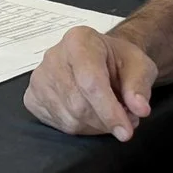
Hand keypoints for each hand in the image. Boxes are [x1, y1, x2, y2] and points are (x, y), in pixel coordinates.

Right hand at [25, 25, 156, 138]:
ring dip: (95, 126)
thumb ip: (140, 85)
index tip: (126, 131)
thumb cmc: (118, 61)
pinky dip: (79, 127)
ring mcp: (39, 79)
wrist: (101, 58)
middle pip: (78, 104)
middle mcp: (53, 57)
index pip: (90, 82)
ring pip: (68, 118)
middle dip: (105, 121)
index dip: (109, 111)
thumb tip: (139, 109)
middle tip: (125, 118)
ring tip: (109, 112)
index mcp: (79, 41)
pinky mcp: (32, 97)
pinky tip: (89, 114)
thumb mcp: (140, 65)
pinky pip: (57, 124)